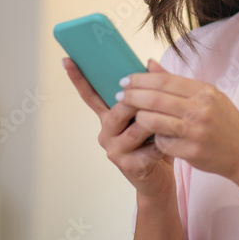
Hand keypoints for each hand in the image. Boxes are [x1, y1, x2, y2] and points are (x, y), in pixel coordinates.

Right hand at [62, 56, 173, 199]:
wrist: (159, 179)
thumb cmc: (155, 144)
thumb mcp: (153, 114)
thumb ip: (150, 90)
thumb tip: (149, 62)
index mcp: (109, 117)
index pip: (91, 95)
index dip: (79, 78)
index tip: (68, 60)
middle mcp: (106, 132)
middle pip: (117, 110)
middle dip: (136, 102)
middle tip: (153, 97)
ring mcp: (114, 150)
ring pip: (135, 129)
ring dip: (154, 124)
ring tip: (169, 121)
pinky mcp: (127, 165)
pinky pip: (148, 149)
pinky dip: (162, 144)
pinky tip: (170, 143)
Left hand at [119, 58, 238, 181]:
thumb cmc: (225, 122)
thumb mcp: (208, 96)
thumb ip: (177, 82)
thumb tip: (149, 63)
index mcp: (204, 92)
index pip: (164, 80)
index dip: (140, 79)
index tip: (125, 80)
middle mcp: (200, 109)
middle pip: (155, 99)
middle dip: (132, 96)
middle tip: (120, 95)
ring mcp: (195, 132)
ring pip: (153, 121)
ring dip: (138, 117)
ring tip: (132, 115)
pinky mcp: (191, 152)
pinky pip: (162, 142)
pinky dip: (155, 138)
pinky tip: (154, 136)